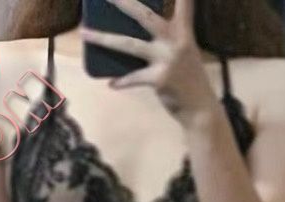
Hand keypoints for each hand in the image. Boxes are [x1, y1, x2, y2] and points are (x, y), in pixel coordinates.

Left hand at [81, 0, 218, 122]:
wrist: (200, 109)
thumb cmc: (188, 79)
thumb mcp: (183, 51)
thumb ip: (165, 38)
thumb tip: (132, 33)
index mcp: (183, 30)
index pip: (183, 2)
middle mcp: (175, 40)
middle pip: (145, 15)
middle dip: (123, 3)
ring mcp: (166, 59)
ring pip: (129, 45)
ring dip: (103, 38)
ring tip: (84, 33)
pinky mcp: (158, 79)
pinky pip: (132, 78)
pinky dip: (121, 81)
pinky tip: (111, 83)